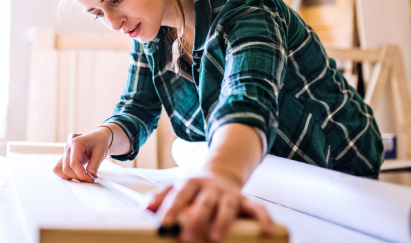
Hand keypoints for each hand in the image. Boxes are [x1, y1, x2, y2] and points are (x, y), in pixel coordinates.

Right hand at [53, 128, 111, 182]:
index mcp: (76, 143)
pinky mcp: (65, 157)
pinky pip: (60, 168)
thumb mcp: (100, 153)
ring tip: (83, 177)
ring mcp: (65, 152)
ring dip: (70, 176)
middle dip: (77, 176)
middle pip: (66, 168)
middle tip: (89, 179)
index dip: (81, 174)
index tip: (91, 179)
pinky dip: (67, 174)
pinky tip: (77, 175)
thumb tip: (90, 176)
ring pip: (60, 169)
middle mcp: (68, 148)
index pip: (74, 163)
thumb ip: (94, 165)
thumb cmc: (100, 142)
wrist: (98, 137)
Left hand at [146, 172, 272, 242]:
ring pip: (228, 206)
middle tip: (186, 239)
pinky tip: (265, 232)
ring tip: (215, 239)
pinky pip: (257, 208)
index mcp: (190, 183)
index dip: (171, 208)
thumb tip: (146, 207)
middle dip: (195, 220)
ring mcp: (229, 194)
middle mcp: (211, 188)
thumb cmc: (194, 189)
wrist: (221, 174)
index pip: (180, 194)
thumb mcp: (175, 188)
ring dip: (222, 222)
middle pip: (204, 202)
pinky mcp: (245, 201)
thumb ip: (160, 197)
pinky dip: (263, 219)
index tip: (163, 224)